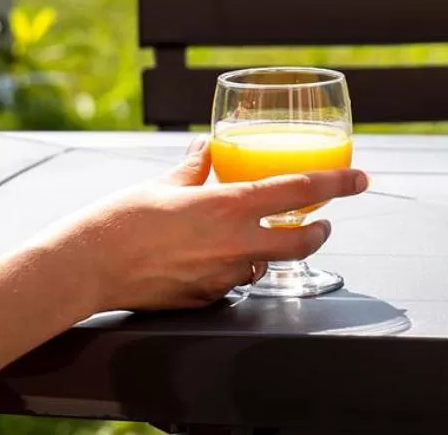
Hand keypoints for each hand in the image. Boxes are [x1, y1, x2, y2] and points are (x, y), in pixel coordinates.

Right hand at [47, 138, 369, 312]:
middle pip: (301, 242)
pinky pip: (232, 283)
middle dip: (319, 232)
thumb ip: (196, 167)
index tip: (361, 180)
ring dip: (270, 251)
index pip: (300, 190)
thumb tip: (208, 147)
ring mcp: (222, 276)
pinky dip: (233, 270)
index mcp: (231, 205)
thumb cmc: (120, 220)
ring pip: (265, 264)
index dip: (337, 183)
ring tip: (258, 239)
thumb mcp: (164, 183)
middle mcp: (236, 243)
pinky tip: (213, 261)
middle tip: (322, 223)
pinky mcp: (205, 299)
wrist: (86, 267)